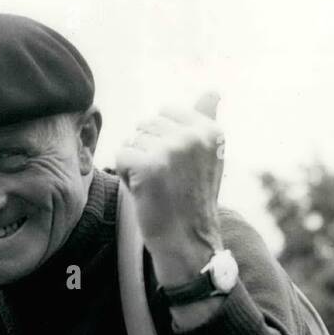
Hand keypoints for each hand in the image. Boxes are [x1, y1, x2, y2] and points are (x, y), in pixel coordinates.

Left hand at [114, 91, 224, 283]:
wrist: (188, 244)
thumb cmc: (191, 201)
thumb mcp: (207, 158)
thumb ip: (205, 122)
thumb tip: (213, 90)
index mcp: (210, 130)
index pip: (166, 113)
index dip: (163, 141)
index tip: (179, 169)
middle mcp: (194, 136)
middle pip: (147, 126)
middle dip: (149, 152)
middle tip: (166, 182)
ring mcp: (171, 150)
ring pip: (133, 140)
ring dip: (137, 164)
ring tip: (156, 188)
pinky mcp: (148, 165)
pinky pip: (120, 156)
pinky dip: (125, 176)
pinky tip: (144, 193)